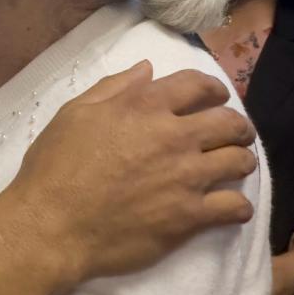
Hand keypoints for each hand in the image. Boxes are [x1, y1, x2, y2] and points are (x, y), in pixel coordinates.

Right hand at [7, 61, 256, 281]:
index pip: (197, 85)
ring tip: (233, 167)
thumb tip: (147, 69)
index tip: (215, 96)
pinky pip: (236, 207)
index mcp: (144, 107)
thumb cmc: (53, 166)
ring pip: (240, 161)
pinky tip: (229, 206)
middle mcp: (173, 137)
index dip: (213, 88)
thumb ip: (113, 87)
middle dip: (237, 125)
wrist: (52, 225)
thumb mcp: (73, 114)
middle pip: (229, 122)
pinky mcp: (190, 216)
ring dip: (241, 160)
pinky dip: (238, 205)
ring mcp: (186, 177)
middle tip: (233, 133)